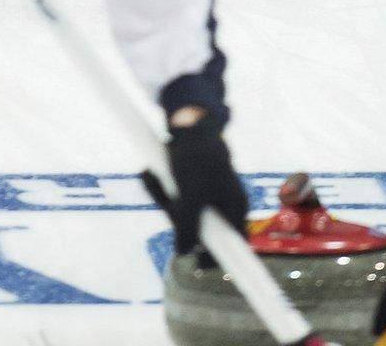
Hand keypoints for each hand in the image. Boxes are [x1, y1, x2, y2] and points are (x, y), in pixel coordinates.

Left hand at [142, 118, 247, 256]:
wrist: (189, 121)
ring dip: (164, 198)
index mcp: (235, 207)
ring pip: (184, 210)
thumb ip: (187, 228)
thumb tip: (182, 253)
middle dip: (176, 216)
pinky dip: (162, 188)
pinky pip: (177, 195)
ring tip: (153, 178)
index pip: (233, 244)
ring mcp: (208, 191)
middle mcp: (224, 201)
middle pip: (200, 228)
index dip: (215, 257)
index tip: (197, 264)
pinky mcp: (193, 180)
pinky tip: (150, 175)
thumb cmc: (197, 159)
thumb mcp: (190, 198)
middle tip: (167, 200)